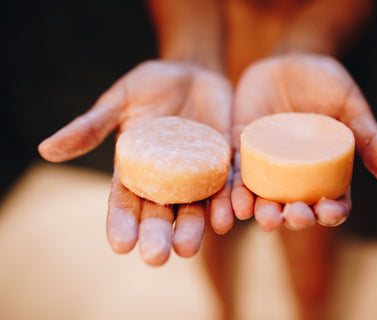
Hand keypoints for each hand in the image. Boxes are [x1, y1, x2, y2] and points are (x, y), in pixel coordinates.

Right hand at [38, 60, 233, 265]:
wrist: (192, 72)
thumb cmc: (150, 86)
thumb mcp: (119, 102)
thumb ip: (91, 127)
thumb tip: (46, 150)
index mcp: (137, 170)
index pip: (126, 203)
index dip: (122, 223)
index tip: (120, 244)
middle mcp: (167, 179)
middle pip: (160, 213)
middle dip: (158, 236)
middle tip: (156, 258)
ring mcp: (197, 173)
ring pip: (195, 207)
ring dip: (193, 229)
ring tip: (188, 249)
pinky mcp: (224, 162)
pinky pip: (226, 185)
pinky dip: (226, 202)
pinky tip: (226, 219)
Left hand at [231, 53, 376, 230]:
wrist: (286, 60)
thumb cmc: (324, 83)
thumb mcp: (350, 107)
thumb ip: (371, 140)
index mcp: (325, 172)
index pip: (331, 202)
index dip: (332, 213)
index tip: (329, 212)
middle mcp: (295, 176)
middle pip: (296, 207)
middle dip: (295, 218)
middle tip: (293, 216)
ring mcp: (267, 167)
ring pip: (265, 199)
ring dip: (264, 214)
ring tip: (264, 219)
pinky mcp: (241, 154)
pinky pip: (237, 177)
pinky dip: (236, 193)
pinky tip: (237, 204)